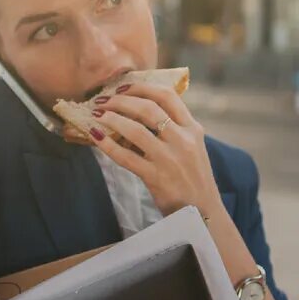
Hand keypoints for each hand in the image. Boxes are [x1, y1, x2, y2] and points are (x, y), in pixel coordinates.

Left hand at [88, 84, 224, 217]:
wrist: (202, 212)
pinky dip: (107, 144)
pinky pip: (125, 156)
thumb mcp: (194, 147)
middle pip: (147, 108)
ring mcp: (169, 159)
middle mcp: (183, 140)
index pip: (168, 95)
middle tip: (104, 100)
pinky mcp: (155, 177)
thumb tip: (142, 110)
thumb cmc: (193, 178)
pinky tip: (95, 137)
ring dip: (111, 118)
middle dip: (120, 100)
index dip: (142, 87)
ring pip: (134, 129)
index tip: (124, 86)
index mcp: (193, 129)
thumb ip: (176, 129)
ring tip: (97, 115)